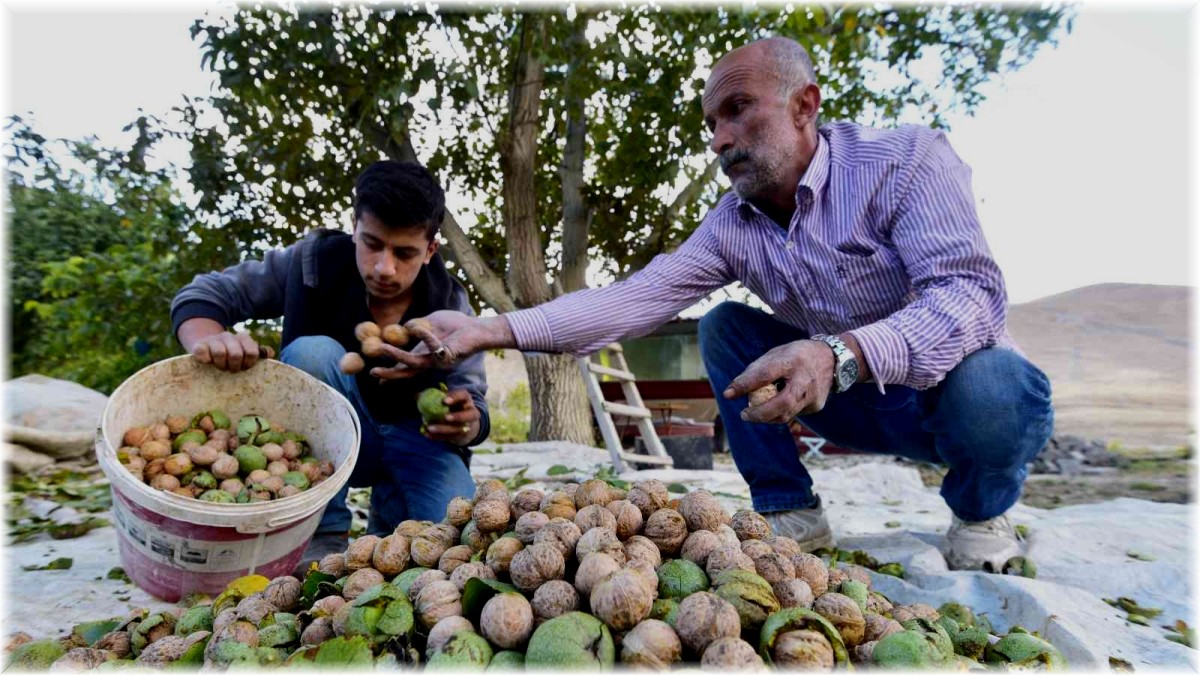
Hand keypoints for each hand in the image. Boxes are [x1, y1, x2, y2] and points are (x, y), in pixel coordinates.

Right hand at [190, 330, 271, 372]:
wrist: (205, 345)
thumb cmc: (230, 353)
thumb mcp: (245, 351)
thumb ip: (259, 352)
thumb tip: (270, 354)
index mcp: (243, 338)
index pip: (252, 352)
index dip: (249, 363)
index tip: (244, 368)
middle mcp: (228, 336)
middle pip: (236, 354)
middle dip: (234, 366)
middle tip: (231, 369)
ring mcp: (213, 340)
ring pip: (220, 353)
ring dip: (220, 364)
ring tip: (220, 367)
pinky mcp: (199, 345)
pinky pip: (201, 352)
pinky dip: (205, 359)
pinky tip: (207, 362)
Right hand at [369, 311, 513, 379]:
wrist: (477, 327)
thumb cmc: (457, 325)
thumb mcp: (432, 322)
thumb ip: (418, 325)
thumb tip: (405, 327)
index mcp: (425, 354)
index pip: (405, 366)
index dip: (391, 370)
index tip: (375, 375)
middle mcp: (430, 361)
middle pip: (407, 372)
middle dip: (389, 374)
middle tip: (373, 373)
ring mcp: (438, 360)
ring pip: (413, 363)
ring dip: (397, 357)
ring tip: (382, 348)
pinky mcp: (447, 355)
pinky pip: (432, 346)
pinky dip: (424, 335)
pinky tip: (417, 328)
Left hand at [422, 389, 480, 445]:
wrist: (463, 421)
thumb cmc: (451, 405)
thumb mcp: (446, 398)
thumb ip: (433, 395)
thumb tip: (416, 395)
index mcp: (465, 399)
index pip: (463, 395)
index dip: (455, 398)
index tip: (444, 400)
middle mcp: (470, 412)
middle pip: (470, 415)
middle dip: (458, 416)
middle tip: (445, 417)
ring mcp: (467, 425)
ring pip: (458, 429)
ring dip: (444, 429)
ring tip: (430, 428)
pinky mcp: (460, 435)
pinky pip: (450, 437)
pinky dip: (438, 436)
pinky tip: (427, 434)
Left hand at [722, 339, 835, 422]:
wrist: (832, 359)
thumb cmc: (796, 356)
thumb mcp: (777, 353)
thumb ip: (756, 370)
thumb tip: (732, 390)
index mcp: (792, 360)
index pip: (765, 374)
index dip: (745, 385)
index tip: (728, 394)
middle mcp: (805, 378)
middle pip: (782, 403)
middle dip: (759, 413)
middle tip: (744, 414)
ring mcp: (813, 395)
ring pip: (786, 415)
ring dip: (766, 417)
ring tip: (755, 413)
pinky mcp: (816, 406)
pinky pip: (792, 414)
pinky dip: (779, 413)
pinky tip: (775, 407)